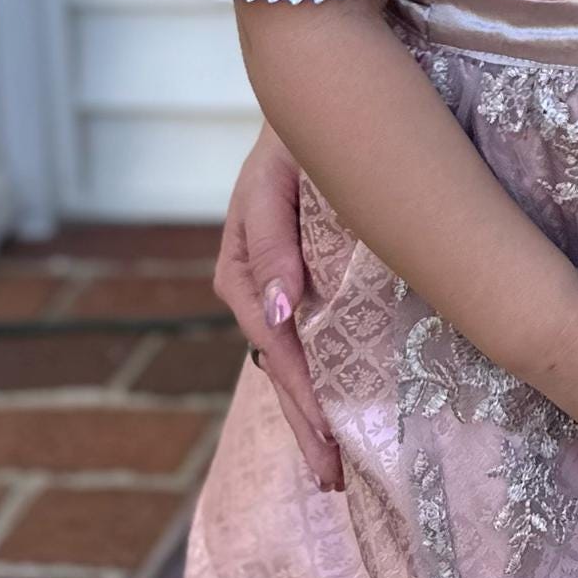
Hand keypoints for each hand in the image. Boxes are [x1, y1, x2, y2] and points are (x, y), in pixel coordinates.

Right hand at [214, 122, 340, 491]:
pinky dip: (320, 378)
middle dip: (306, 426)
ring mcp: (279, 287)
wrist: (319, 98)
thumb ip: (272, 244)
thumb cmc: (297, 133)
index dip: (302, 399)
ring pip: (294, 363)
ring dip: (312, 413)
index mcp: (241, 269)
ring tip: (333, 467)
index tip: (328, 440)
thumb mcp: (274, 180)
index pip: (275, 349)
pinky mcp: (303, 279)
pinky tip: (335, 410)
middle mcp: (257, 287)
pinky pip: (310, 339)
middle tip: (333, 479)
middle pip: (282, 370)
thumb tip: (279, 314)